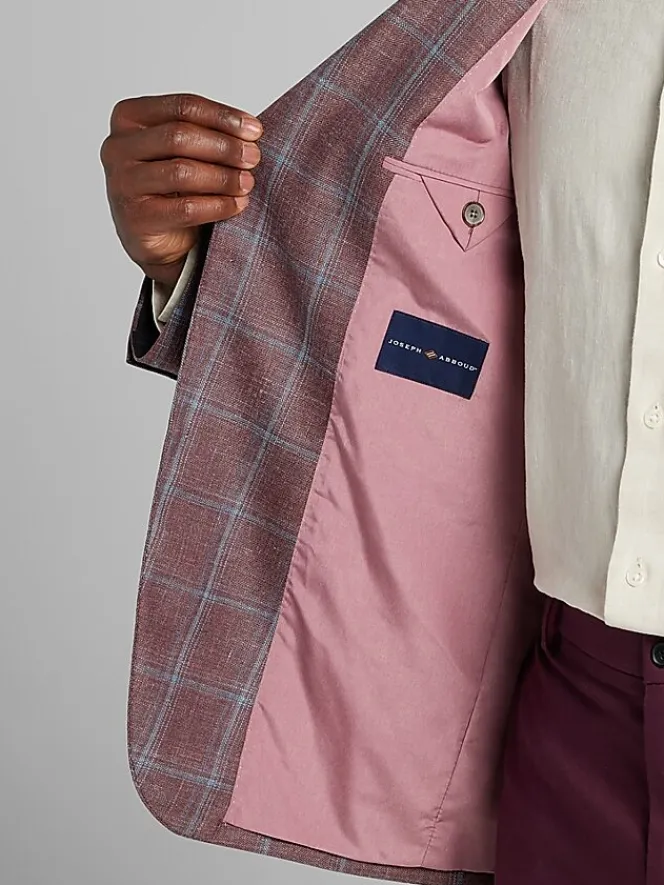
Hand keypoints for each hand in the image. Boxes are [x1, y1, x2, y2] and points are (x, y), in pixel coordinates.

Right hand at [100, 93, 262, 286]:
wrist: (156, 239)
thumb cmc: (172, 187)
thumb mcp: (183, 151)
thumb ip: (205, 134)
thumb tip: (251, 131)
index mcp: (128, 118)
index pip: (182, 107)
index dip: (223, 117)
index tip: (255, 130)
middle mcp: (117, 147)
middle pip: (180, 136)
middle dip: (224, 147)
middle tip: (253, 158)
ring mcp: (122, 183)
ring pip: (182, 172)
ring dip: (223, 177)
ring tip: (248, 183)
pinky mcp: (136, 218)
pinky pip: (185, 208)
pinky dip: (218, 205)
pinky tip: (238, 204)